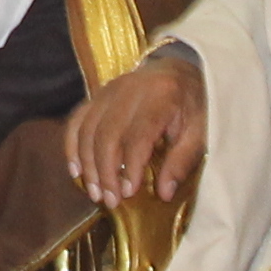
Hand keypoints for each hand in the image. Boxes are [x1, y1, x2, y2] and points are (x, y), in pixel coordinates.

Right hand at [68, 52, 205, 203]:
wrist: (180, 69)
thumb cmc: (192, 106)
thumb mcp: (199, 132)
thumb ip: (181, 161)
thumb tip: (163, 193)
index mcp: (161, 96)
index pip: (138, 135)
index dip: (131, 166)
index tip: (128, 193)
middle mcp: (130, 89)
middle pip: (107, 133)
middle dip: (105, 171)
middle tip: (109, 200)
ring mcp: (110, 89)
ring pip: (88, 128)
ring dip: (88, 164)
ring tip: (95, 193)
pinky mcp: (98, 94)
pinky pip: (77, 119)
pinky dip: (72, 146)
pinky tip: (75, 170)